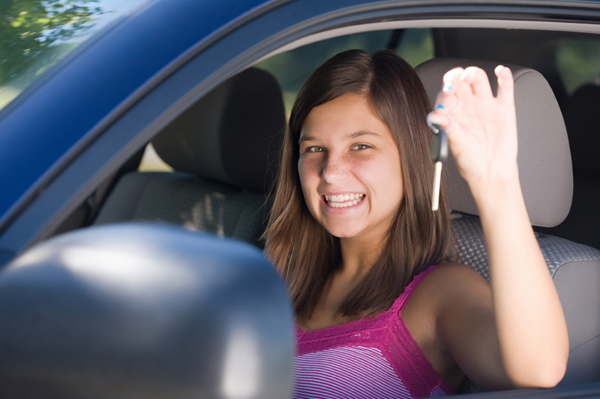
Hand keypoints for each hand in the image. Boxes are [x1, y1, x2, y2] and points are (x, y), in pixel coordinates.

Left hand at [427, 66, 517, 192]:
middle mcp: (467, 105)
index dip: (445, 90)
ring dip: (474, 74)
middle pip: (461, 83)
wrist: (491, 172)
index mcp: (452, 113)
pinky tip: (500, 71)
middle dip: (457, 77)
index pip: (446, 94)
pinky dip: (504, 77)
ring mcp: (485, 105)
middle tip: (456, 79)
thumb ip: (447, 128)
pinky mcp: (504, 108)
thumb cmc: (470, 160)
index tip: (445, 91)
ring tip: (471, 76)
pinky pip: (505, 88)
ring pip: (479, 81)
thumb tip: (433, 116)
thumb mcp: (456, 144)